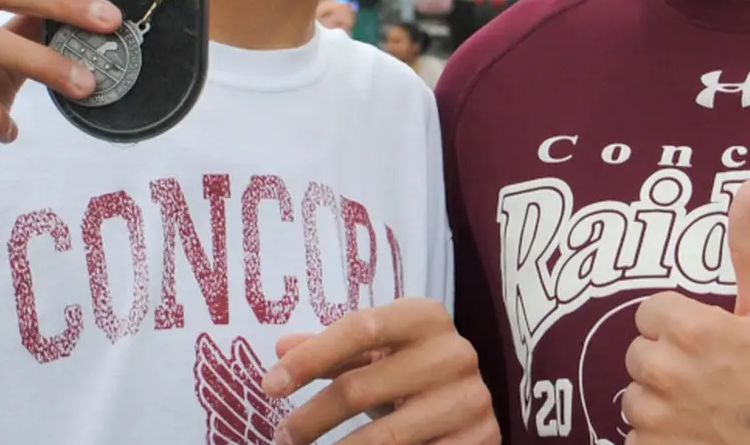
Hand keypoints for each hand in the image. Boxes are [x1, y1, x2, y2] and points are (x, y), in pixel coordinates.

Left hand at [262, 299, 496, 444]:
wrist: (471, 406)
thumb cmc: (410, 372)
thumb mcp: (377, 354)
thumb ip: (332, 350)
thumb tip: (280, 347)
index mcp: (426, 317)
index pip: (360, 328)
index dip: (310, 357)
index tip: (268, 386)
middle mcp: (454, 353)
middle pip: (361, 388)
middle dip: (310, 418)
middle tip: (283, 437)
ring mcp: (470, 400)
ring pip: (385, 438)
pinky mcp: (481, 440)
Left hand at [622, 180, 749, 444]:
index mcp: (690, 328)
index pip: (650, 311)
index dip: (680, 324)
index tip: (712, 342)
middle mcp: (664, 370)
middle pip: (640, 352)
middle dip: (669, 360)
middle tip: (713, 375)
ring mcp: (655, 417)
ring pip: (634, 394)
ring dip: (661, 400)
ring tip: (705, 405)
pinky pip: (634, 436)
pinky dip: (658, 437)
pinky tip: (695, 432)